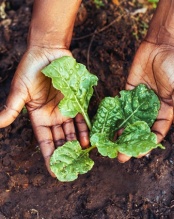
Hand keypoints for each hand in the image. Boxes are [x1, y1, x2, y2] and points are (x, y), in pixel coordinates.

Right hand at [0, 46, 88, 175]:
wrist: (47, 52)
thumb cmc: (31, 70)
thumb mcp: (20, 90)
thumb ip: (12, 107)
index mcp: (39, 117)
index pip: (45, 142)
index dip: (49, 156)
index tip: (54, 172)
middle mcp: (53, 116)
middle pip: (60, 139)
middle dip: (66, 154)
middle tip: (73, 168)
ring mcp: (65, 109)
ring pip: (72, 131)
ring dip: (77, 144)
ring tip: (83, 157)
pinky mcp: (76, 101)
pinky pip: (81, 118)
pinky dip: (84, 128)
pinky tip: (88, 139)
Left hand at [118, 41, 173, 161]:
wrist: (160, 45)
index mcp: (166, 111)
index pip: (156, 133)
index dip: (147, 144)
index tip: (137, 154)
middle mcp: (151, 109)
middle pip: (139, 130)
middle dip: (130, 143)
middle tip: (120, 156)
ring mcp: (138, 101)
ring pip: (128, 121)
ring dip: (119, 133)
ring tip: (109, 145)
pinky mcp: (128, 92)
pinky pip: (120, 106)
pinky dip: (114, 116)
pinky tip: (105, 126)